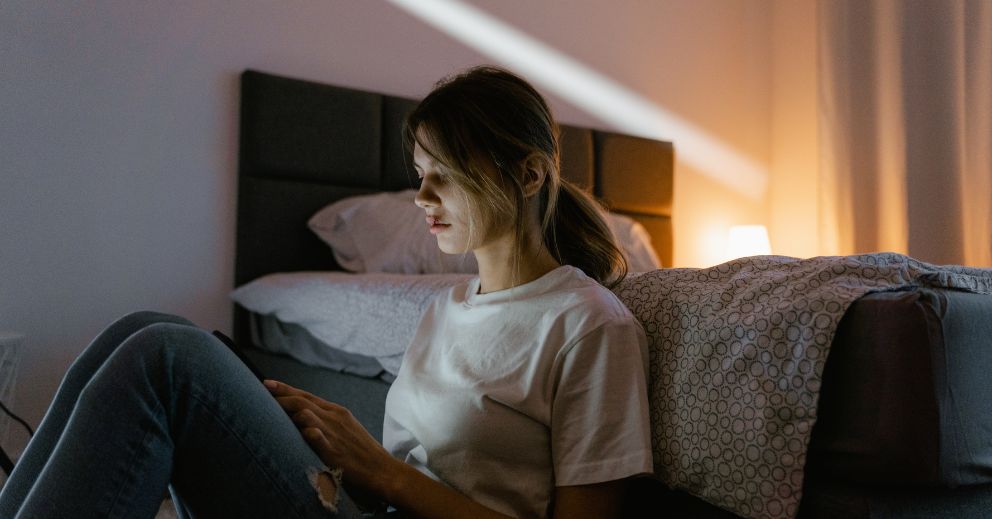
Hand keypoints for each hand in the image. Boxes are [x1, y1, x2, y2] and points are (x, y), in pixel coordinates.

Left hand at [264, 379, 398, 496]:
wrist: (382, 469)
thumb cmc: (361, 451)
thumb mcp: (345, 428)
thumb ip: (325, 421)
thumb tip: (301, 416)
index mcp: (337, 411)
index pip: (307, 395)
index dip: (286, 388)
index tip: (267, 383)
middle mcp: (334, 418)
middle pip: (302, 401)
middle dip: (280, 395)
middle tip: (261, 390)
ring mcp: (334, 433)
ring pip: (306, 413)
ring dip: (287, 409)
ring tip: (268, 408)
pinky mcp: (335, 451)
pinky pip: (318, 437)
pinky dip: (308, 431)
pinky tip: (299, 429)